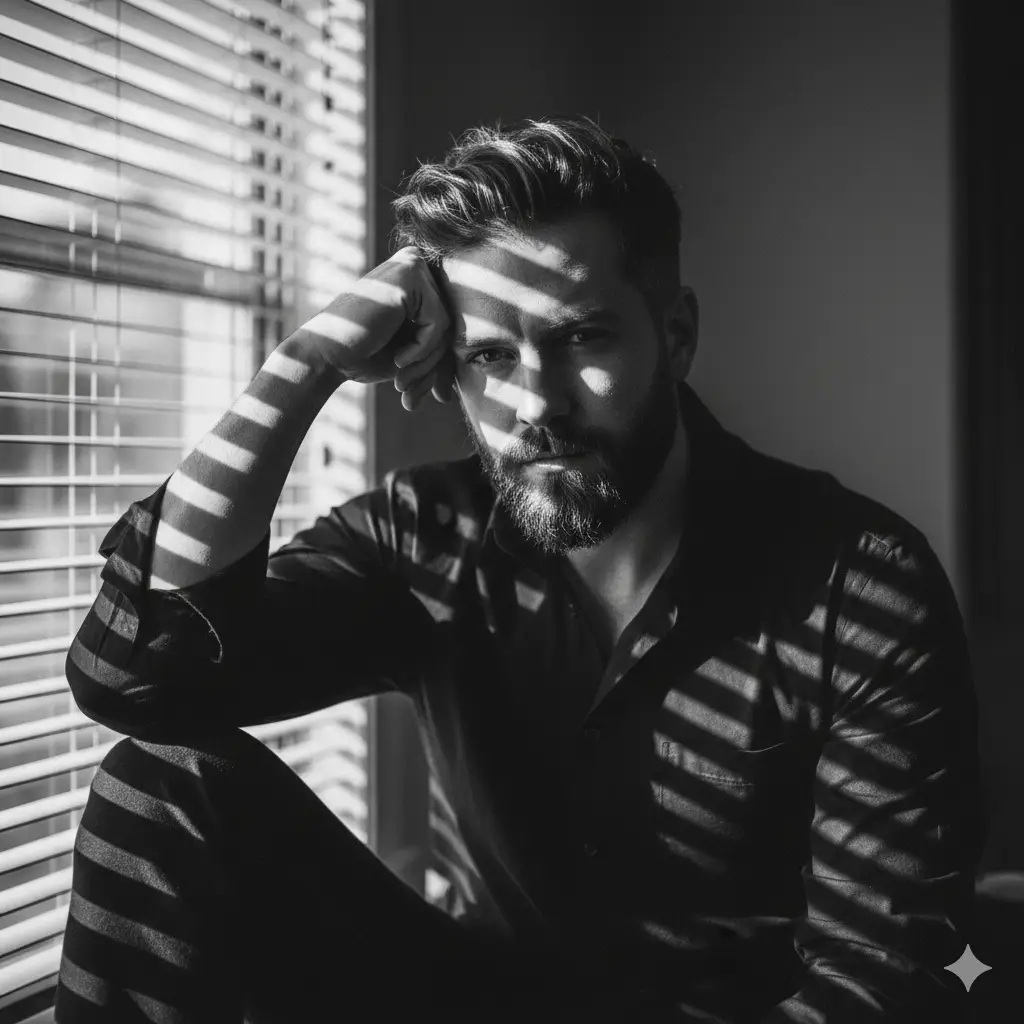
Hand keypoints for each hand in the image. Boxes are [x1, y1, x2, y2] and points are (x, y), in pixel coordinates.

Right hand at [294, 246, 455, 410]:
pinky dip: (422, 350)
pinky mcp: (409, 276)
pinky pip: (438, 323)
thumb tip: (468, 376)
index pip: (449, 325)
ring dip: (427, 363)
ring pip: (447, 326)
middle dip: (436, 367)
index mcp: (417, 280)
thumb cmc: (365, 356)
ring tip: (402, 382)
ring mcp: (412, 266)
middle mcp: (416, 265)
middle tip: (413, 394)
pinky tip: (398, 360)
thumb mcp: (413, 355)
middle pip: (451, 324)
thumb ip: (441, 353)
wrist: (327, 355)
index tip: (436, 396)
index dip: (444, 364)